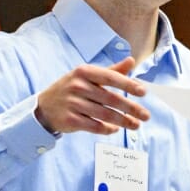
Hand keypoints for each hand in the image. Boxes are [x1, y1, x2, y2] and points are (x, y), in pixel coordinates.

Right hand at [35, 57, 149, 134]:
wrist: (44, 107)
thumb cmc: (71, 88)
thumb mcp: (87, 76)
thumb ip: (111, 70)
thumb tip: (131, 61)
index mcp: (84, 72)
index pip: (111, 77)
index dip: (128, 85)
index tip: (143, 92)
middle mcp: (78, 86)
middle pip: (111, 99)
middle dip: (131, 108)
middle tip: (146, 115)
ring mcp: (73, 104)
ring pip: (105, 115)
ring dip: (123, 121)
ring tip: (136, 125)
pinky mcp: (70, 120)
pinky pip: (95, 126)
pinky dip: (107, 129)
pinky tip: (115, 129)